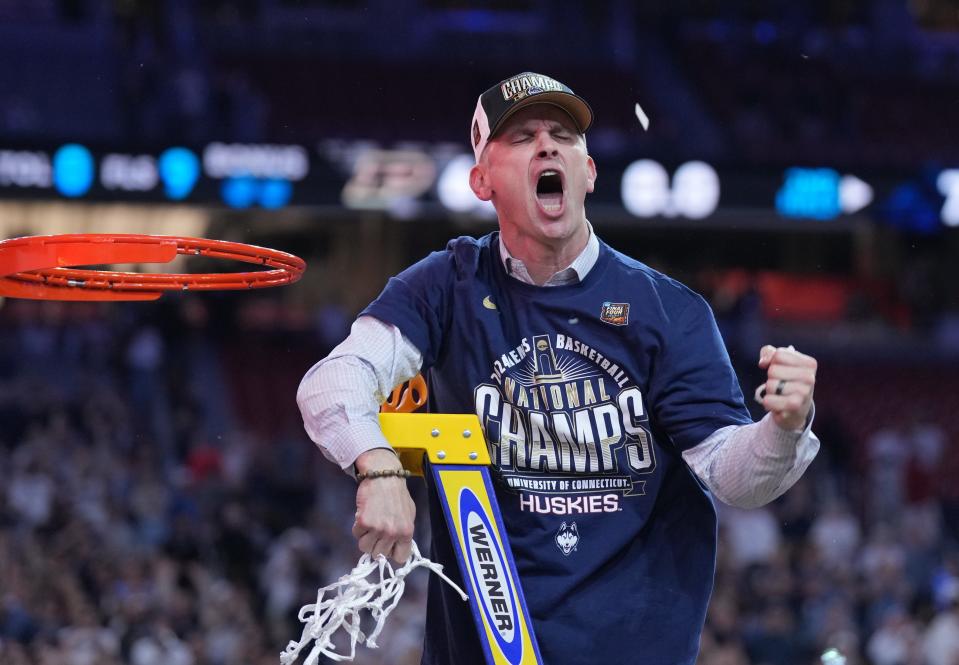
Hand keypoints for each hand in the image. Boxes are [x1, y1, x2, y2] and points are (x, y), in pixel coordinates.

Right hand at [351, 448, 415, 563]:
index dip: (392, 552)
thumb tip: (396, 547)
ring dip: (365, 538)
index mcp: (407, 532)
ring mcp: (378, 528)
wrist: (384, 476)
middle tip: (376, 532)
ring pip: (365, 548)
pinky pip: (356, 534)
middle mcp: (393, 533)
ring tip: (369, 525)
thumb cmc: (397, 494)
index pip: (400, 558)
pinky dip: (358, 527)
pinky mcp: (364, 522)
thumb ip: (403, 532)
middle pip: (379, 555)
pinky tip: (364, 515)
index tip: (388, 545)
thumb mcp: (409, 514)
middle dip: (376, 545)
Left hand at [756, 345, 816, 430]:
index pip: (779, 355)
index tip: (780, 370)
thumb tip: (763, 362)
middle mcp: (810, 377)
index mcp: (809, 363)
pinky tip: (778, 404)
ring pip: (770, 385)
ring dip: (770, 391)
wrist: (795, 409)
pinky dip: (768, 402)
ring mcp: (804, 393)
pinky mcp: (794, 406)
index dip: (772, 362)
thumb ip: (769, 353)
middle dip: (771, 378)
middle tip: (781, 385)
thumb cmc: (786, 381)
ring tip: (780, 395)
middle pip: (773, 370)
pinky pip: (768, 400)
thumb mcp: (779, 362)